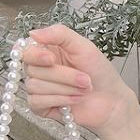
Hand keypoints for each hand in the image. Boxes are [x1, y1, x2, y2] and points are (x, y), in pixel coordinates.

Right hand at [20, 23, 136, 133]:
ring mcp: (39, 88)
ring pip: (35, 86)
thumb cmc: (100, 73)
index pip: (25, 50)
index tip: (51, 59)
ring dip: (66, 89)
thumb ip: (60, 34)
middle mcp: (41, 69)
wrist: (112, 100)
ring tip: (83, 89)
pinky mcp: (40, 106)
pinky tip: (75, 100)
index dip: (34, 55)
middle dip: (64, 76)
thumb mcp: (85, 47)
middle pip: (32, 69)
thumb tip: (33, 33)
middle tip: (85, 78)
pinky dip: (60, 100)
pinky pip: (36, 102)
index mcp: (48, 51)